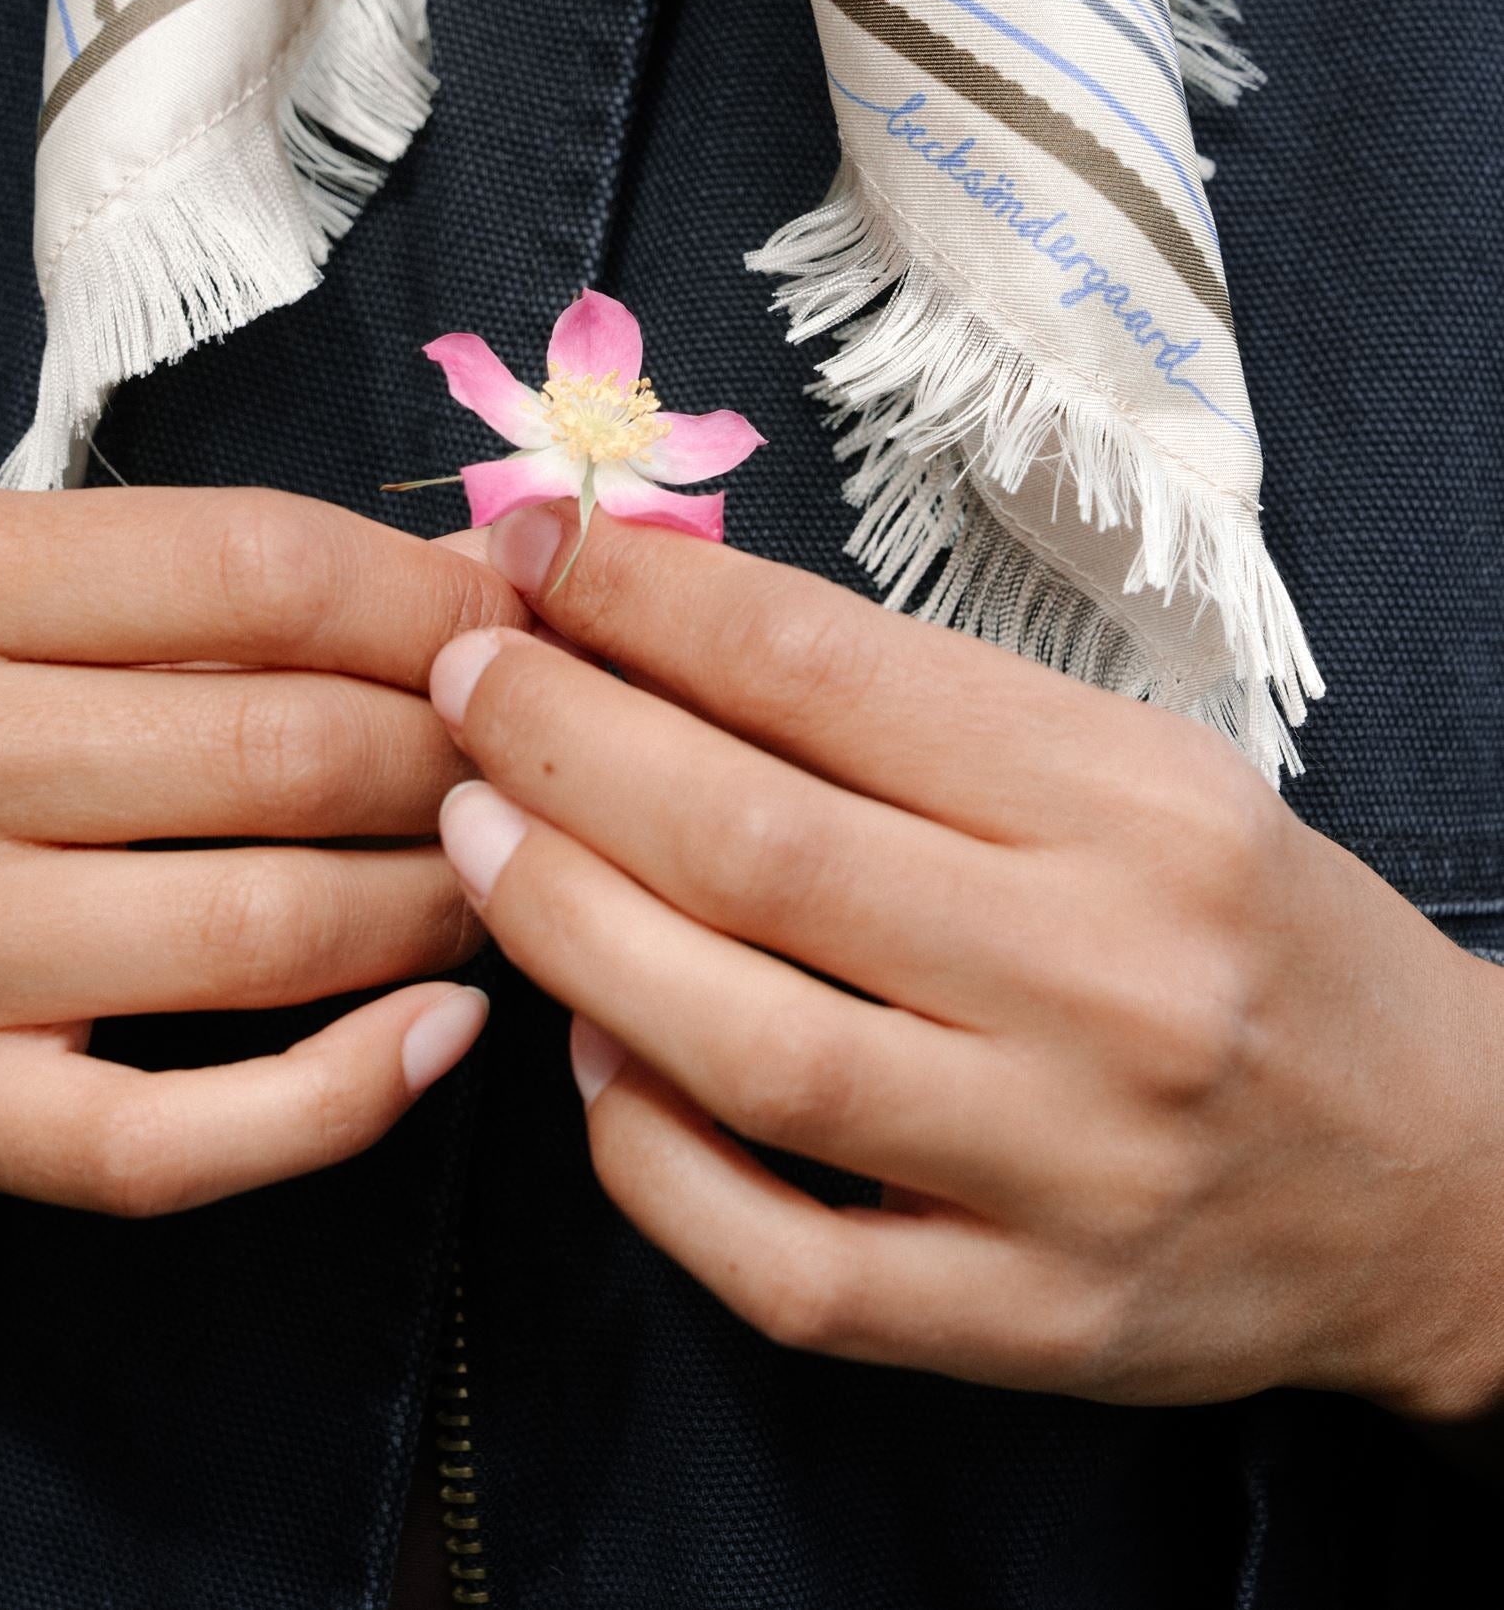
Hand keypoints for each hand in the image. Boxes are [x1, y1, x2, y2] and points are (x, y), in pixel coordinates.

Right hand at [0, 488, 520, 1213]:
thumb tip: (472, 588)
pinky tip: (442, 1029)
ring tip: (488, 869)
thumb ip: (197, 578)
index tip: (513, 619)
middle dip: (454, 754)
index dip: (427, 597)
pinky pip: (186, 1134)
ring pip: (267, 932)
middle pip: (284, 749)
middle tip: (521, 759)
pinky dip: (352, 1091)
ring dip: (435, 901)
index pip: (255, 567)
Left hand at [429, 504, 1503, 1420]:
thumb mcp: (1144, 772)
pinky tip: (588, 1051)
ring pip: (748, 1046)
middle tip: (463, 679)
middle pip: (762, 845)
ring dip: (569, 927)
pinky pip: (783, 1261)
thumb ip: (925, 713)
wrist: (1441, 1178)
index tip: (539, 544)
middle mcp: (1108, 980)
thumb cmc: (1252, 934)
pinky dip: (650, 1153)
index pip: (835, 673)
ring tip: (476, 836)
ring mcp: (1063, 1170)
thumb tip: (671, 626)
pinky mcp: (1027, 1325)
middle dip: (567, 742)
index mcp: (1139, 806)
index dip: (650, 602)